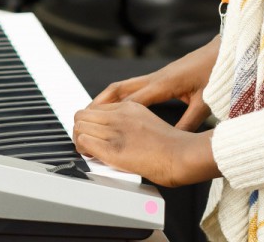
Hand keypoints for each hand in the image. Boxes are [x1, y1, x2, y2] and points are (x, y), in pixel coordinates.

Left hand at [74, 102, 217, 186]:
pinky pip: (84, 141)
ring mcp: (116, 129)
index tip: (93, 134)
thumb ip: (129, 125)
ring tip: (89, 151)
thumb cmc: (174, 147)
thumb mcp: (148, 123)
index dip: (90, 123)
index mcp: (129, 106)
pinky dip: (83, 149)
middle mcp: (119, 115)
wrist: (184, 155)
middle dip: (82, 130)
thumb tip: (117, 138)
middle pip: (82, 115)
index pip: (94, 109)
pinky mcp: (113, 148)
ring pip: (79, 126)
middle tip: (87, 144)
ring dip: (80, 140)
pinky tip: (92, 156)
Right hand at [91, 37, 217, 131]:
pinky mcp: (160, 77)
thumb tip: (179, 143)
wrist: (223, 53)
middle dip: (101, 102)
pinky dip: (121, 96)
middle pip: (119, 89)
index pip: (133, 101)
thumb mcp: (205, 103)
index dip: (115, 113)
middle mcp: (155, 78)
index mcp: (164, 84)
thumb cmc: (215, 73)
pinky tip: (119, 107)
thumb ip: (190, 123)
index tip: (101, 126)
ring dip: (108, 98)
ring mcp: (156, 76)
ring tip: (95, 113)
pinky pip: (134, 86)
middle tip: (86, 117)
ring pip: (124, 86)